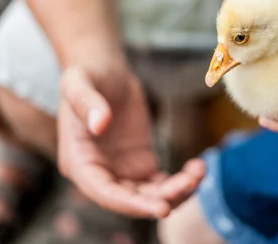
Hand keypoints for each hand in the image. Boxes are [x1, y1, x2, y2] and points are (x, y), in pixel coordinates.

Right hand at [57, 64, 204, 217]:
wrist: (105, 70)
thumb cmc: (87, 75)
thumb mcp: (78, 82)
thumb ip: (86, 103)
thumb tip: (99, 124)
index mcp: (79, 162)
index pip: (105, 193)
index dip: (132, 204)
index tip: (162, 207)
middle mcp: (100, 174)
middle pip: (131, 200)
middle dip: (161, 198)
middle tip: (190, 184)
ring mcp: (122, 171)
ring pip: (150, 195)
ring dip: (176, 191)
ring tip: (200, 170)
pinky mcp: (141, 163)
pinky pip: (162, 182)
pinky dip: (182, 181)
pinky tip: (199, 167)